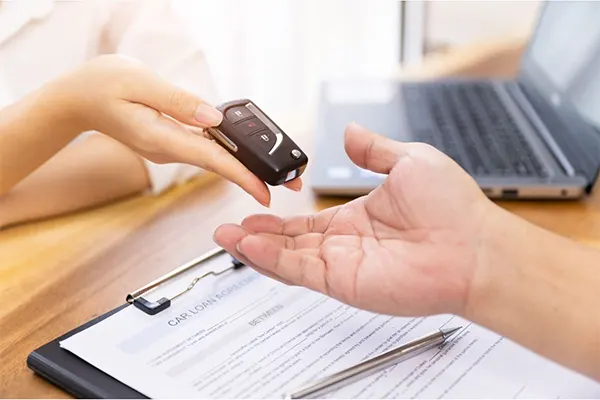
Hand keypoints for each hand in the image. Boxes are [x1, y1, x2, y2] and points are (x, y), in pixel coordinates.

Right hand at [48, 55, 300, 205]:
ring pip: (216, 159)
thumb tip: (213, 117)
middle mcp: (170, 149)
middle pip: (221, 165)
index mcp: (162, 139)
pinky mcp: (172, 141)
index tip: (268, 191)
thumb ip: (177, 101)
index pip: (212, 160)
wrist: (76, 100)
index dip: (243, 176)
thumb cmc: (100, 86)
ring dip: (247, 166)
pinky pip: (206, 149)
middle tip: (293, 185)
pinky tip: (247, 152)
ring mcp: (171, 148)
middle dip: (257, 175)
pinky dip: (229, 152)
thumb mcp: (138, 83)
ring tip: (279, 173)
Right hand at [215, 122, 497, 316]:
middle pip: (289, 242)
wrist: (475, 246)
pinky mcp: (344, 282)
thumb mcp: (409, 161)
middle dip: (256, 236)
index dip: (277, 217)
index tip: (254, 206)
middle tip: (227, 229)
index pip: (306, 221)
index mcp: (356, 218)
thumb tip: (350, 132)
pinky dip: (271, 260)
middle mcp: (345, 244)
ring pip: (287, 258)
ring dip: (255, 248)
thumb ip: (373, 149)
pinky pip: (299, 271)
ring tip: (226, 238)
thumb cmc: (453, 207)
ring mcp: (343, 265)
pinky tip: (249, 247)